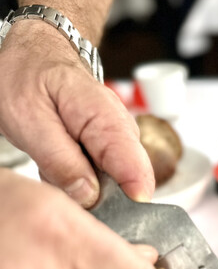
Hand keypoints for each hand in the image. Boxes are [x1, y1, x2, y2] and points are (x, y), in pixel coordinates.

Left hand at [0, 21, 154, 207]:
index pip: (136, 170)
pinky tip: (62, 167)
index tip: (107, 213)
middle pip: (130, 185)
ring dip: (87, 191)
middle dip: (101, 199)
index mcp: (106, 120)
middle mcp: (122, 132)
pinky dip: (82, 183)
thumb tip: (88, 196)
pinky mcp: (111, 152)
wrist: (36, 55)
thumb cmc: (29, 77)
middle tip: (63, 186)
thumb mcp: (30, 120)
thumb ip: (60, 161)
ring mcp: (119, 143)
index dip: (128, 200)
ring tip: (56, 169)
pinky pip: (104, 181)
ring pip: (116, 187)